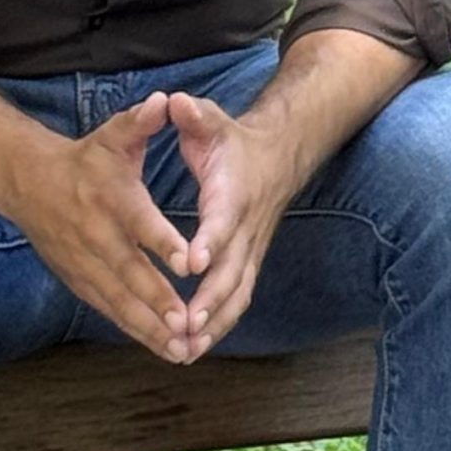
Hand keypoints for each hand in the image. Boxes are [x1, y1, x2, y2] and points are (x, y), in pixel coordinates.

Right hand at [1, 91, 197, 360]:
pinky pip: (109, 310)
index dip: (162, 242)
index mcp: (111, 198)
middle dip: (159, 300)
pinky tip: (160, 347)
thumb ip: (140, 122)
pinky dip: (134, 330)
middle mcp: (98, 236)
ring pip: (119, 301)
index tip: (188, 262)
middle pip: (130, 273)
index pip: (139, 223)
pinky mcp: (80, 281)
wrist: (30, 184)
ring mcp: (86, 264)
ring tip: (180, 349)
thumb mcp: (113, 134)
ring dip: (149, 326)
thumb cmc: (86, 159)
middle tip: (188, 323)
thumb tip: (163, 100)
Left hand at [166, 92, 303, 360]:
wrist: (277, 155)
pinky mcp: (249, 263)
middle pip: (234, 270)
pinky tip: (196, 348)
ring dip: (215, 323)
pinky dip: (220, 326)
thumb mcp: (212, 121)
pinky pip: (238, 300)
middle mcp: (246, 227)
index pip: (224, 220)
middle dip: (211, 299)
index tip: (192, 262)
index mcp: (233, 193)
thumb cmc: (232, 141)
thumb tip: (173, 101)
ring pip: (238, 293)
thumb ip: (193, 114)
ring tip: (187, 349)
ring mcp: (251, 249)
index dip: (210, 241)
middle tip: (187, 326)